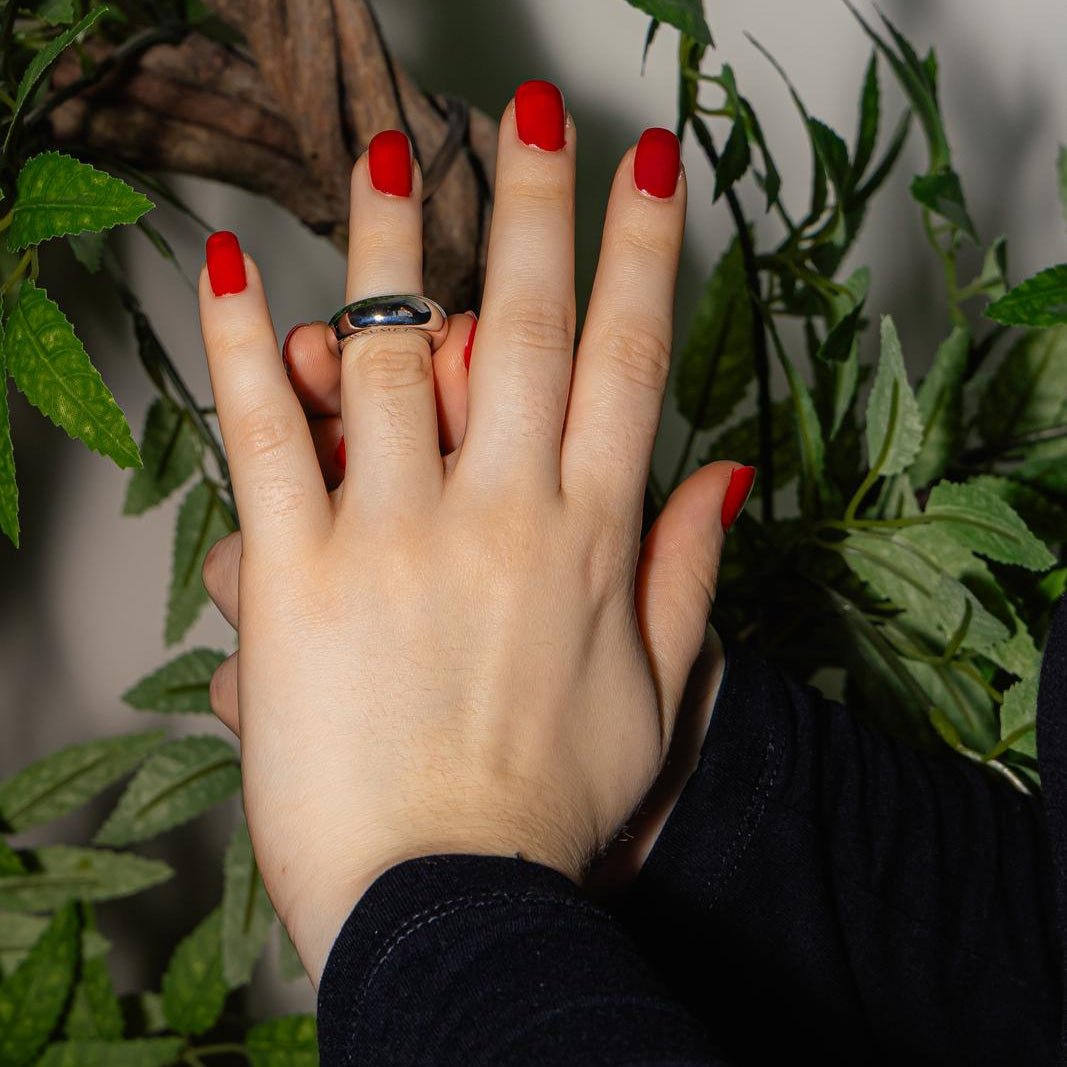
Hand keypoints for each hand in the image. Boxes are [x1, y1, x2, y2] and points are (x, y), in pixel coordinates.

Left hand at [197, 82, 751, 986]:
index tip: (648, 166)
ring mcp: (394, 539)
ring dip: (384, 245)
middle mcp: (500, 515)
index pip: (626, 358)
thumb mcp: (657, 693)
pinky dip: (241, 349)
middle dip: (534, 203)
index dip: (642, 250)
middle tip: (535, 112)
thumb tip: (729, 467)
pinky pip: (265, 439)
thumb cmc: (551, 803)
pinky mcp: (295, 578)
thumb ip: (690, 569)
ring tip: (389, 158)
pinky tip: (229, 271)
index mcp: (589, 537)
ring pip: (386, 358)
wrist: (452, 895)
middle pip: (517, 326)